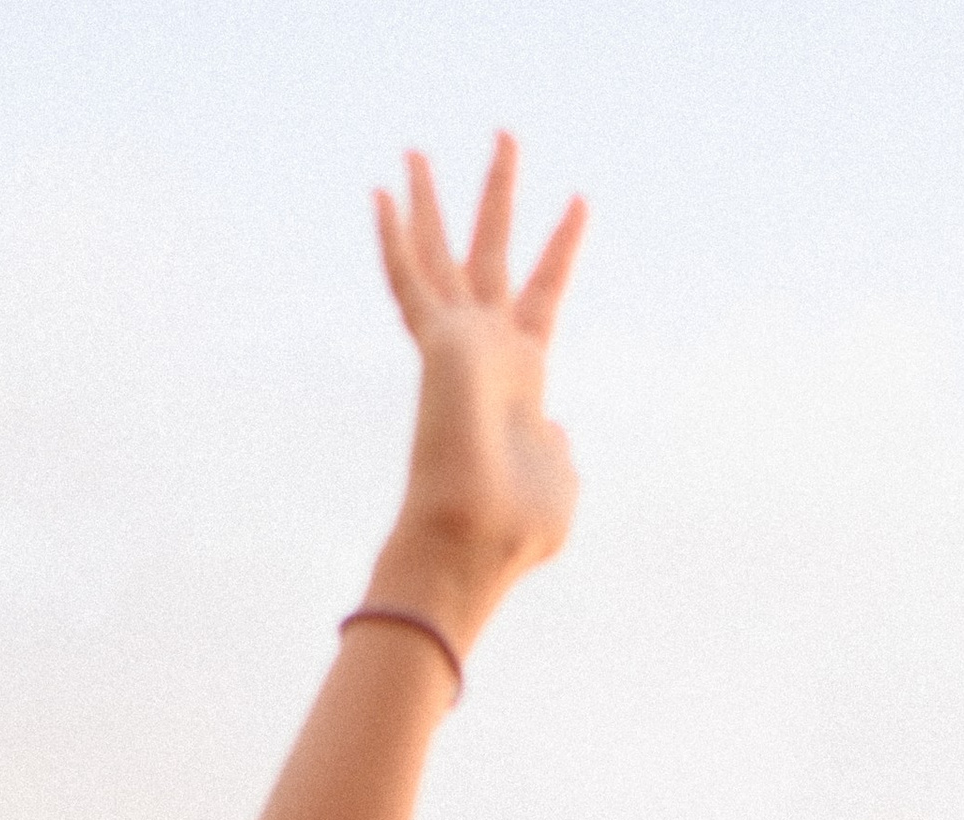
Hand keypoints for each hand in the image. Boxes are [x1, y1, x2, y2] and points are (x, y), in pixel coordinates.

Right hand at [370, 137, 585, 643]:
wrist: (475, 540)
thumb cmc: (516, 529)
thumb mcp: (560, 480)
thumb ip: (559, 449)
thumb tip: (557, 432)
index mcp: (521, 376)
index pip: (543, 296)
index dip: (561, 249)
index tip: (580, 201)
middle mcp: (486, 350)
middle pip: (491, 255)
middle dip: (498, 196)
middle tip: (506, 135)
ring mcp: (457, 345)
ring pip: (440, 255)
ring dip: (432, 202)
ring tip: (418, 149)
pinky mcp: (436, 346)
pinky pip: (409, 283)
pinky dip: (394, 241)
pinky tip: (383, 193)